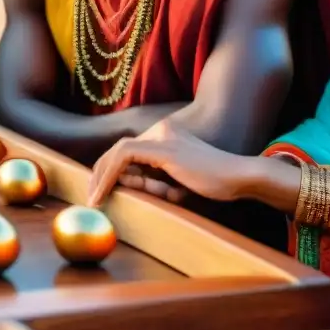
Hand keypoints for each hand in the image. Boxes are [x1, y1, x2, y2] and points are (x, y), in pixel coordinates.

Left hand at [87, 121, 245, 206]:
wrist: (239, 179)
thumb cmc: (212, 184)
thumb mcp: (174, 182)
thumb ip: (150, 178)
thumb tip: (122, 181)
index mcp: (165, 135)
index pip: (128, 150)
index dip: (110, 169)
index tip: (99, 188)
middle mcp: (160, 131)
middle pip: (119, 149)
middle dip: (100, 172)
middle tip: (90, 195)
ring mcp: (161, 137)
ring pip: (119, 153)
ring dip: (104, 177)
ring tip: (95, 197)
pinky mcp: (163, 149)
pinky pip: (124, 157)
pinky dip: (110, 174)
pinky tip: (103, 190)